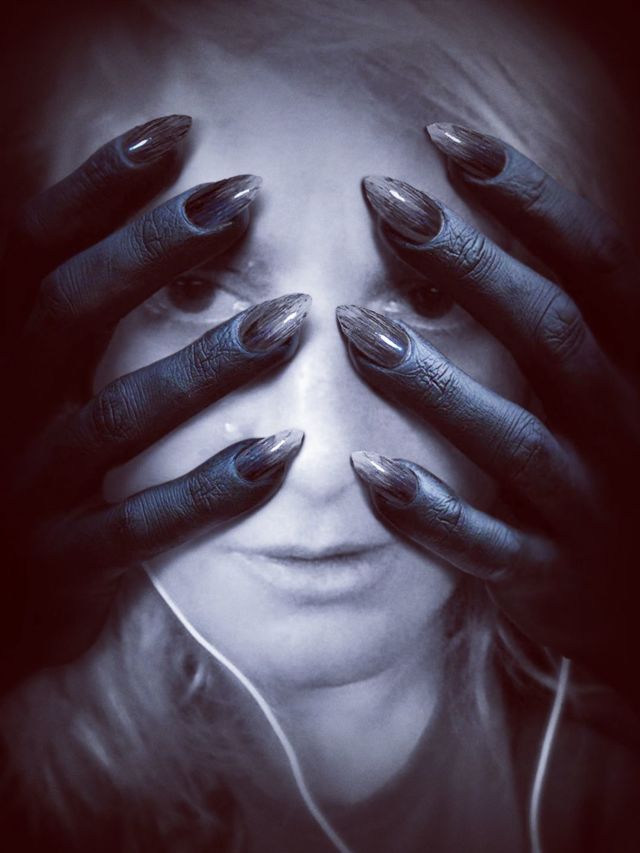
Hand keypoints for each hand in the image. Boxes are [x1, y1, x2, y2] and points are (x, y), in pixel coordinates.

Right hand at [1, 115, 307, 679]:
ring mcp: (31, 485)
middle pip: (72, 310)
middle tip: (245, 197)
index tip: (179, 134)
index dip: (98, 187)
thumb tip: (144, 234)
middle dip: (154, 250)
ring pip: (116, 415)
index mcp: (3, 353)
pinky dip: (208, 489)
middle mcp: (9, 405)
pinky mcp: (61, 559)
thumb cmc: (25, 463)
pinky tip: (282, 452)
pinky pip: (138, 524)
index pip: (35, 249)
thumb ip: (72, 319)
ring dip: (203, 363)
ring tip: (291, 318)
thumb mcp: (33, 378)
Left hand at [338, 124, 639, 701]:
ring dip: (435, 381)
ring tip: (355, 325)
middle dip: (468, 264)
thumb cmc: (607, 467)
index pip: (594, 262)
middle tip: (383, 203)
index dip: (528, 198)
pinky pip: (488, 543)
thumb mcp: (605, 384)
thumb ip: (559, 322)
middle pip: (549, 331)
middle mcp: (621, 424)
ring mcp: (587, 503)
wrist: (637, 599)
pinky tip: (369, 470)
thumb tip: (481, 235)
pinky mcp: (548, 573)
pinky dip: (431, 510)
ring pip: (513, 437)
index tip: (447, 143)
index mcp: (635, 367)